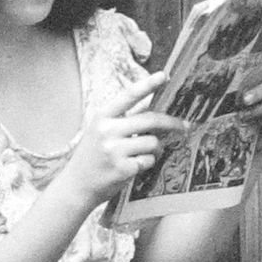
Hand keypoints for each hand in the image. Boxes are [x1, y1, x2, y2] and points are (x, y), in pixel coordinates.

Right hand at [60, 72, 187, 207]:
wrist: (76, 186)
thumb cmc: (92, 157)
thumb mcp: (100, 132)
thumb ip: (122, 120)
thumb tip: (155, 113)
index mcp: (102, 117)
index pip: (128, 96)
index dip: (147, 84)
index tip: (163, 76)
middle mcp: (108, 131)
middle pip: (150, 120)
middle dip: (172, 123)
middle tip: (185, 126)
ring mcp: (115, 150)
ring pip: (153, 142)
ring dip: (157, 148)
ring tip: (147, 153)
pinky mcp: (123, 168)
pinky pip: (148, 160)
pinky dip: (147, 162)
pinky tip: (135, 165)